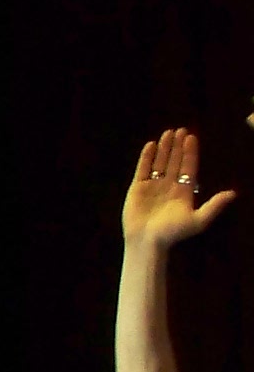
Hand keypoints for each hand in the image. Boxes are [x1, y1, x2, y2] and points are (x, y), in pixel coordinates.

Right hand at [125, 129, 234, 246]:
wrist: (147, 242)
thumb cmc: (173, 233)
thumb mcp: (198, 220)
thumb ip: (214, 206)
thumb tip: (233, 193)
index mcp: (184, 191)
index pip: (189, 167)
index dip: (191, 152)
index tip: (192, 137)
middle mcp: (169, 185)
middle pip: (175, 161)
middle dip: (178, 146)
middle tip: (181, 130)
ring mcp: (153, 185)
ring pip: (160, 162)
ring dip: (165, 148)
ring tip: (168, 133)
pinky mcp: (137, 188)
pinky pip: (143, 168)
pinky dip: (146, 157)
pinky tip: (151, 145)